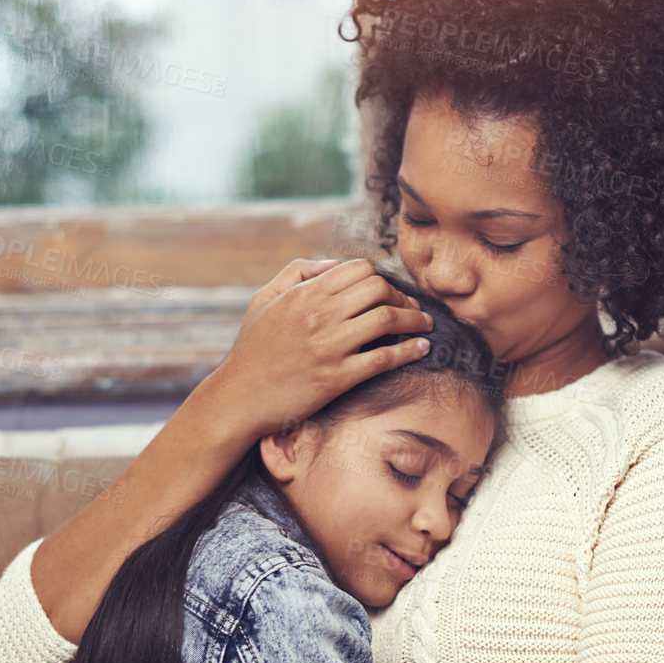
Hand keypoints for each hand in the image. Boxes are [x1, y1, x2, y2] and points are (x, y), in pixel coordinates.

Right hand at [208, 258, 434, 436]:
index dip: (381, 278)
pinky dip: (409, 351)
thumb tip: (332, 264)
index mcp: (303, 294)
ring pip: (386, 320)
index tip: (390, 293)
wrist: (238, 398)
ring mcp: (328, 347)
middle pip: (378, 289)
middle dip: (401, 297)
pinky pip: (383, 359)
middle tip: (412, 310)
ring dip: (414, 321)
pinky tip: (421, 349)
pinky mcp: (336, 378)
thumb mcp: (264, 300)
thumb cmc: (251, 350)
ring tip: (425, 326)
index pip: (358, 269)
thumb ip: (296, 273)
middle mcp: (318, 315)